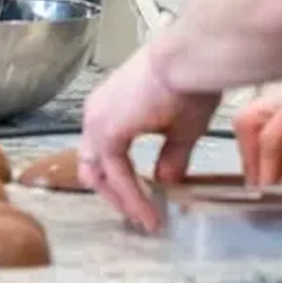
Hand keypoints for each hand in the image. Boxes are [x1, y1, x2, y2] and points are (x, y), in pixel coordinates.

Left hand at [79, 44, 221, 231]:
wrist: (188, 62)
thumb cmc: (189, 83)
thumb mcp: (180, 129)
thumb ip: (169, 157)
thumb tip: (167, 183)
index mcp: (109, 109)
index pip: (103, 154)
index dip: (120, 182)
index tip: (144, 204)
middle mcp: (95, 113)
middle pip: (92, 166)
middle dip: (115, 196)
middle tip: (139, 217)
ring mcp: (97, 121)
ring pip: (99, 172)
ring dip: (123, 199)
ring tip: (147, 220)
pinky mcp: (107, 130)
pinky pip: (115, 172)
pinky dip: (131, 194)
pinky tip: (149, 211)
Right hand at [234, 67, 281, 186]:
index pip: (270, 133)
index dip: (267, 167)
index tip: (270, 194)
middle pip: (249, 117)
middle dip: (250, 155)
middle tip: (263, 187)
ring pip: (255, 117)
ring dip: (257, 150)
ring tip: (274, 178)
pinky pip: (270, 119)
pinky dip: (270, 143)